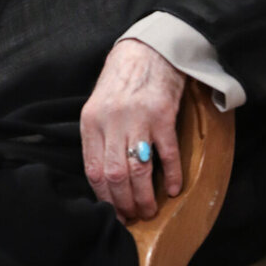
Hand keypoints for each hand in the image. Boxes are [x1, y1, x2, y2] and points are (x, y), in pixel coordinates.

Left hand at [80, 38, 184, 223]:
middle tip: (134, 216)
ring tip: (150, 209)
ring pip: (138, 170)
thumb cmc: (122, 80)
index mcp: (91, 121)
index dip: (104, 197)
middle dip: (124, 203)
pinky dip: (171, 175)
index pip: (93, 170)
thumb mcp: (98, 106)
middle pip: (114, 175)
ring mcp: (137, 118)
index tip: (114, 213)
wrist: (147, 49)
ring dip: (144, 196)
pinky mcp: (163, 115)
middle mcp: (111, 121)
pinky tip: (174, 189)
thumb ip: (99, 137)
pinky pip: (166, 154)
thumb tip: (105, 179)